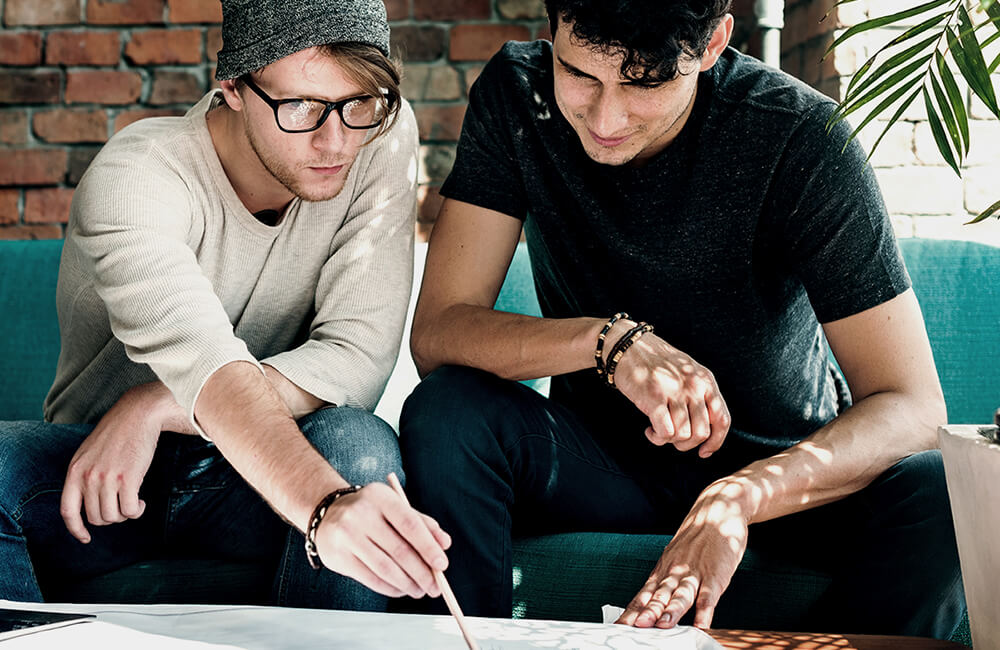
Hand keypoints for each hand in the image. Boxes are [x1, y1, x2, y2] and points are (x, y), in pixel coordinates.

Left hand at [60, 383, 168, 542]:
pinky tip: (142, 502)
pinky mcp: (128, 479)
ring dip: (126, 514)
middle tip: (122, 506)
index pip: (68, 511)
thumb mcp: (89, 454)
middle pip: (96, 518)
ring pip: (113, 516)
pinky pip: (130, 510)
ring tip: (133, 502)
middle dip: (111, 518)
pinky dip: (137, 510)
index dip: (76, 529)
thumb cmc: (117, 433)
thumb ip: (85, 476)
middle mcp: (87, 477)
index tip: (85, 537)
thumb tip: (90, 503)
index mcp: (75, 471)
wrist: (138, 414)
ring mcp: (107, 478)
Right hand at [314, 481, 451, 598]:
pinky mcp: (338, 556)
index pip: (410, 524)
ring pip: (385, 568)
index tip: (442, 565)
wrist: (326, 512)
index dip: (428, 547)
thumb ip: (422, 523)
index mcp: (380, 497)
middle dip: (422, 572)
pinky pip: (370, 578)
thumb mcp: (395, 507)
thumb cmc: (370, 511)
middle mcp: (361, 514)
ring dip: (407, 584)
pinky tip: (401, 590)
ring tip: (420, 590)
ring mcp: (347, 536)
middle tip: (435, 586)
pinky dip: (390, 588)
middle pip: (399, 550)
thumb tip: (444, 544)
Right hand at [612, 330, 730, 456]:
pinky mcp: (654, 397)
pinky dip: (657, 438)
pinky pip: (665, 432)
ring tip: (658, 432)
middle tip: (672, 438)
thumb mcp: (687, 372)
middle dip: (686, 444)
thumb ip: (700, 395)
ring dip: (669, 441)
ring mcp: (675, 391)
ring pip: (683, 435)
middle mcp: (694, 386)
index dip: (715, 442)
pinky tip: (649, 430)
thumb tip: (704, 432)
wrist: (628, 345)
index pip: (722, 420)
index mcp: (706, 381)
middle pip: (702, 433)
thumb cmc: (655, 363)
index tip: (703, 452)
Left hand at [616, 480, 750, 629]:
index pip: (644, 594)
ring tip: (662, 626)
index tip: (619, 625)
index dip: (632, 610)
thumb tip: (651, 603)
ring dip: (672, 610)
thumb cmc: (697, 539)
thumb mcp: (675, 557)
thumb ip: (665, 581)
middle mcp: (675, 572)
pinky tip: (701, 625)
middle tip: (635, 627)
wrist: (718, 510)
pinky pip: (709, 596)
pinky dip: (705, 612)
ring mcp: (695, 573)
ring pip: (681, 594)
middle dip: (647, 612)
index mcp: (663, 569)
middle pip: (659, 595)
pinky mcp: (716, 575)